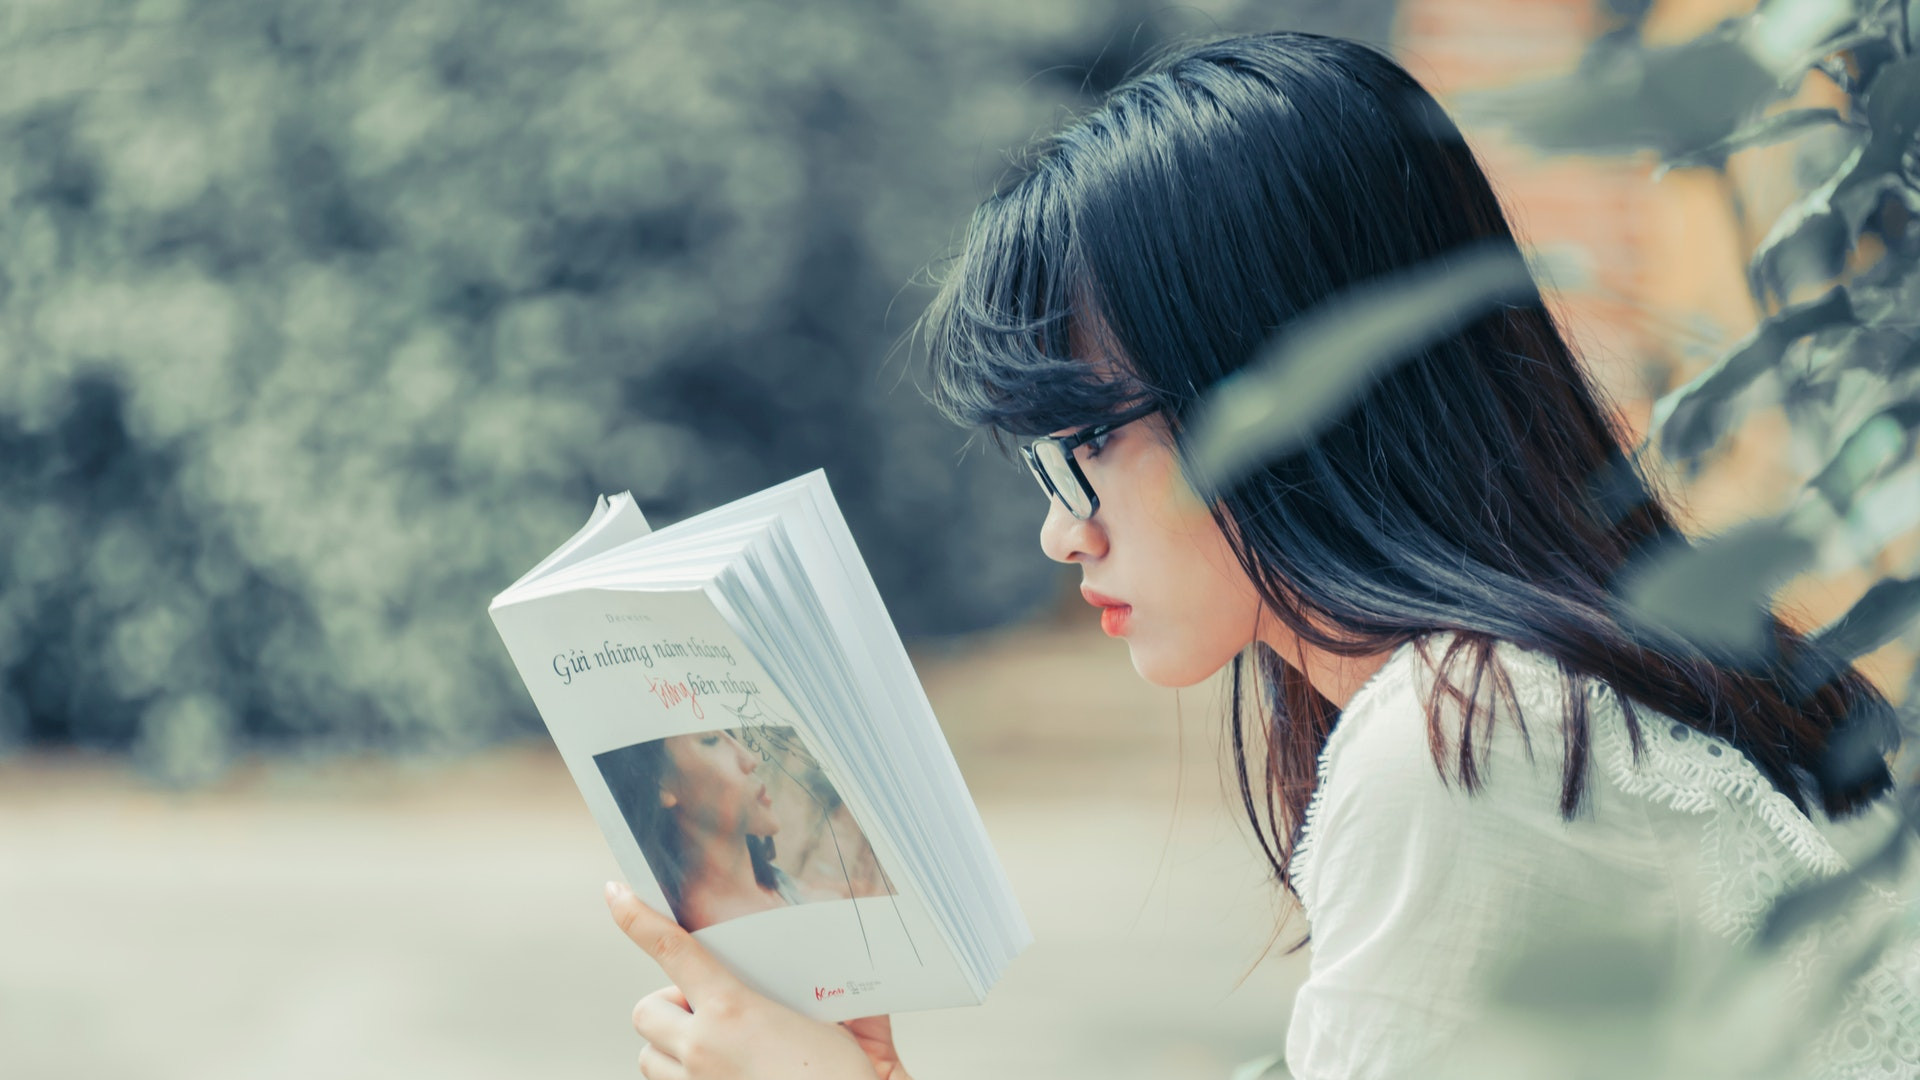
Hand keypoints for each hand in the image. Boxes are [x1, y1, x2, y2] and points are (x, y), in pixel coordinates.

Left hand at [604, 881, 910, 1079]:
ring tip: (714, 1047)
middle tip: (708, 1010)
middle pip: (645, 1010)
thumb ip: (841, 1002)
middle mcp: (703, 1049)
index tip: (617, 894)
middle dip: (668, 1006)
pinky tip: (724, 1072)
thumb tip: (853, 986)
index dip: (637, 917)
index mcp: (734, 1012)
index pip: (672, 950)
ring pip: (648, 1056)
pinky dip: (683, 1076)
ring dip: (671, 1046)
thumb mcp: (849, 1033)